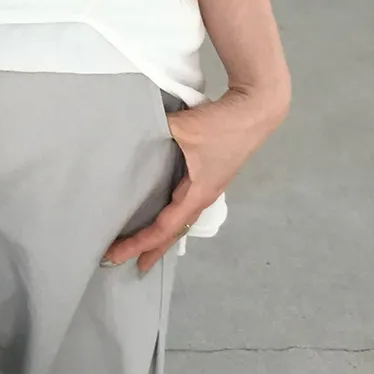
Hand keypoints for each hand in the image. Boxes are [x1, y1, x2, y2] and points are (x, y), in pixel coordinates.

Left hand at [102, 81, 288, 275]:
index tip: (117, 254)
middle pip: (174, 231)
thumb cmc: (221, 125)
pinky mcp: (210, 174)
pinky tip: (163, 208)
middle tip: (130, 264)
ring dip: (162, 233)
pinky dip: (171, 213)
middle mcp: (203, 196)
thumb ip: (153, 131)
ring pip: (181, 218)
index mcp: (197, 194)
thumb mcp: (183, 128)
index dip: (139, 242)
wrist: (256, 109)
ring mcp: (208, 186)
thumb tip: (128, 132)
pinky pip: (185, 203)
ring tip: (145, 244)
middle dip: (152, 249)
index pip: (163, 227)